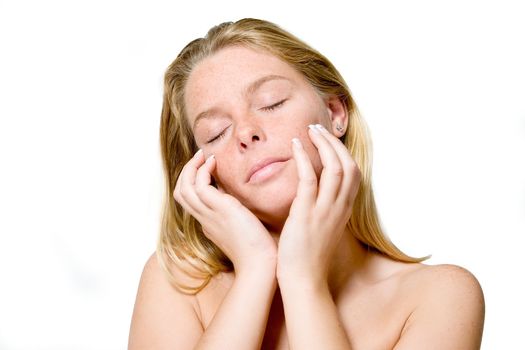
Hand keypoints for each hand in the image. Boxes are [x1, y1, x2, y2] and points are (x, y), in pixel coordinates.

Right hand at [173, 150, 276, 274]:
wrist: (261, 264)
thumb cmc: (260, 251)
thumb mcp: (245, 230)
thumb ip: (240, 217)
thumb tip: (245, 206)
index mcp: (209, 224)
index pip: (191, 201)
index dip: (193, 182)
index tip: (207, 169)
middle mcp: (205, 219)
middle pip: (180, 193)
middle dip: (187, 172)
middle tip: (200, 157)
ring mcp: (209, 214)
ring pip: (184, 187)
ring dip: (191, 167)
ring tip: (204, 155)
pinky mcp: (220, 209)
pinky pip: (200, 185)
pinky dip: (203, 170)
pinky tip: (215, 162)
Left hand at [276, 124, 360, 285]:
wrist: (303, 280)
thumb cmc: (308, 255)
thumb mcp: (323, 228)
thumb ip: (324, 209)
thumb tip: (316, 194)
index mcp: (344, 210)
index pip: (353, 173)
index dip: (342, 152)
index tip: (327, 139)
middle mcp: (340, 208)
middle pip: (348, 165)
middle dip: (334, 142)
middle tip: (317, 128)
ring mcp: (326, 211)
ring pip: (335, 168)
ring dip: (323, 144)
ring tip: (309, 130)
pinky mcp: (307, 214)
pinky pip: (310, 180)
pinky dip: (304, 159)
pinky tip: (296, 145)